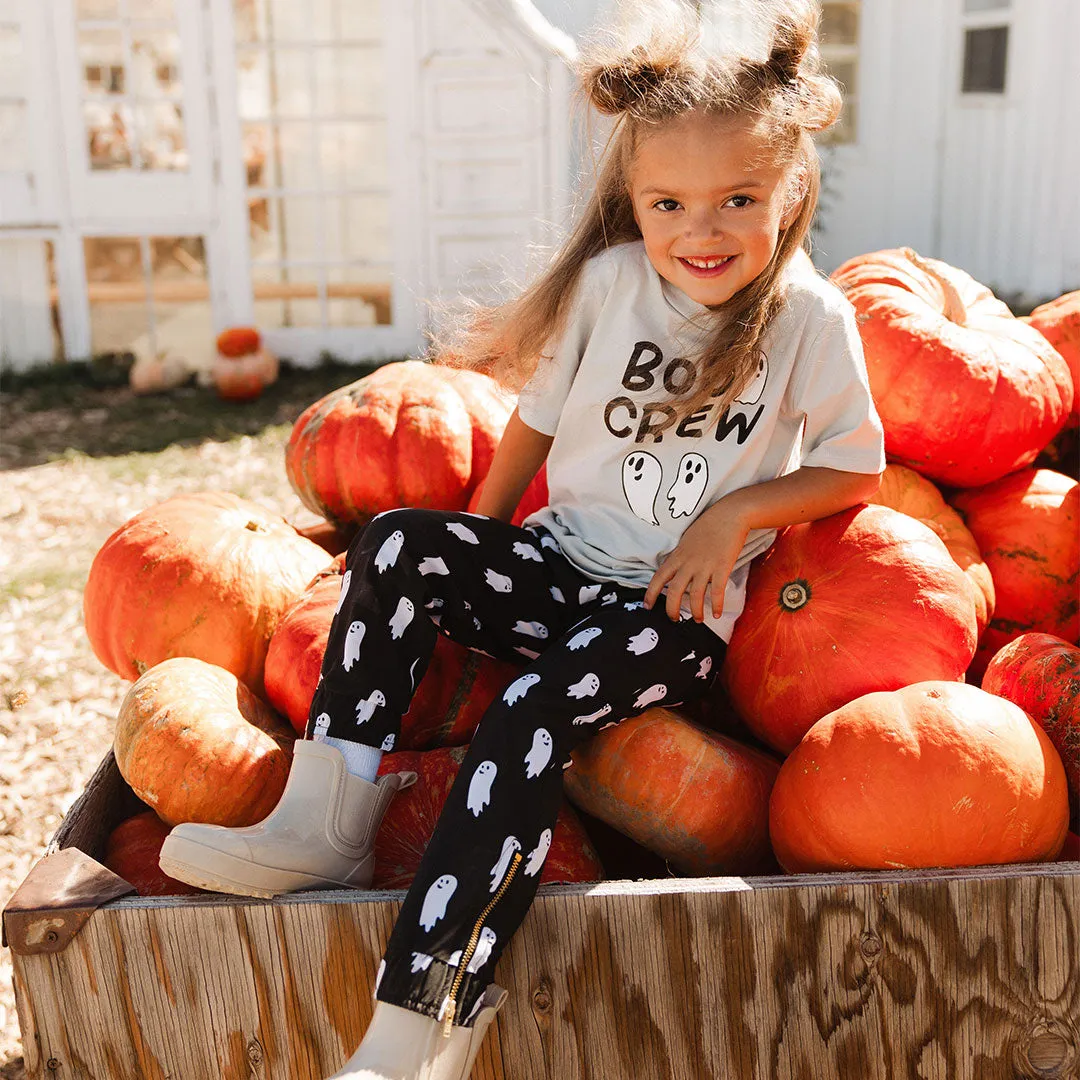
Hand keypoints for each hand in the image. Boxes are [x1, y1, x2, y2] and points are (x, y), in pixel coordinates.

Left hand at [643, 501, 749, 621]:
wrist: (730, 515)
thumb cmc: (709, 525)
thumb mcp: (687, 540)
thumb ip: (681, 556)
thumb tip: (677, 570)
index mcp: (678, 555)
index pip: (659, 577)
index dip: (650, 594)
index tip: (647, 606)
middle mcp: (688, 562)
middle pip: (674, 592)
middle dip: (671, 609)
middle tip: (674, 619)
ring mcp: (705, 566)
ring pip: (694, 596)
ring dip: (695, 611)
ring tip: (698, 620)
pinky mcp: (722, 567)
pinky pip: (717, 592)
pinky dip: (716, 605)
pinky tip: (716, 613)